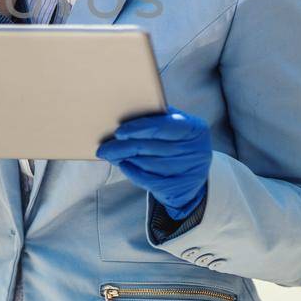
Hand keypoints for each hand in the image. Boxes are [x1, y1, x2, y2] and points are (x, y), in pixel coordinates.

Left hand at [96, 107, 212, 219]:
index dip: (140, 128)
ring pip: (149, 164)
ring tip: (111, 155)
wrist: (192, 175)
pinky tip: (124, 166)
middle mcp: (197, 150)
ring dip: (126, 159)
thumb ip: (157, 119)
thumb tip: (124, 111)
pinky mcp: (182, 189)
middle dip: (124, 147)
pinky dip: (134, 173)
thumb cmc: (176, 143)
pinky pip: (151, 181)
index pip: (164, 126)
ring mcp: (191, 172)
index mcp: (195, 128)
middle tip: (103, 149)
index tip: (119, 132)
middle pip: (152, 147)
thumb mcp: (174, 127)